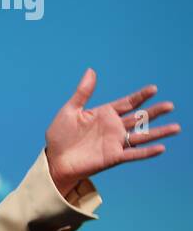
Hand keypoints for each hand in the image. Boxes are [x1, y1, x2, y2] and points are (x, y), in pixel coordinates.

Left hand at [44, 68, 178, 195]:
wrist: (54, 160)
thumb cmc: (60, 136)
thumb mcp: (70, 110)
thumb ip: (83, 92)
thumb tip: (91, 70)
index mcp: (105, 114)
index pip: (128, 103)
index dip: (141, 96)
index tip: (154, 88)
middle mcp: (114, 127)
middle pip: (139, 117)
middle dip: (154, 112)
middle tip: (170, 105)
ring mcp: (116, 142)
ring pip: (142, 135)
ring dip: (159, 132)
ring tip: (176, 127)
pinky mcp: (114, 157)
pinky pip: (134, 153)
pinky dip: (147, 152)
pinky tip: (161, 148)